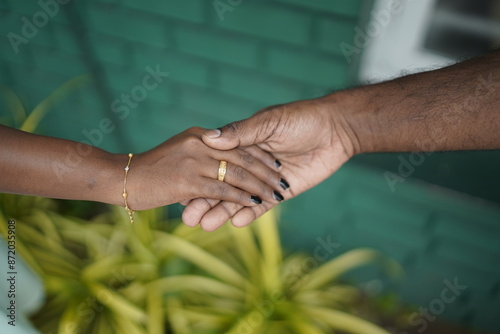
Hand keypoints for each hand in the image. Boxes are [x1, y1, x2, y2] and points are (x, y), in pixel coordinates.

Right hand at [126, 127, 284, 209]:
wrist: (117, 176)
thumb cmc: (148, 167)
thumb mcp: (180, 149)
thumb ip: (203, 149)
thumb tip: (223, 151)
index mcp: (200, 135)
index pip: (237, 145)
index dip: (258, 156)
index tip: (275, 166)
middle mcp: (199, 145)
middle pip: (242, 158)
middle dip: (265, 172)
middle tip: (282, 182)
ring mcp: (193, 163)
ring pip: (236, 175)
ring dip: (258, 186)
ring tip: (275, 195)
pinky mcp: (188, 183)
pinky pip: (222, 191)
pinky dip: (241, 198)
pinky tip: (255, 204)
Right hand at [182, 97, 354, 230]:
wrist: (336, 129)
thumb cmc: (301, 119)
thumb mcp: (269, 122)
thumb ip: (241, 132)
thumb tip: (209, 138)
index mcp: (243, 143)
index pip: (216, 164)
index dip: (199, 178)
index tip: (181, 193)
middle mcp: (250, 163)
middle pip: (223, 185)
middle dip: (206, 202)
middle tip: (189, 219)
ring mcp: (265, 180)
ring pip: (240, 199)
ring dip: (224, 212)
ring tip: (206, 226)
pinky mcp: (282, 192)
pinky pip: (263, 207)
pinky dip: (250, 214)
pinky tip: (236, 223)